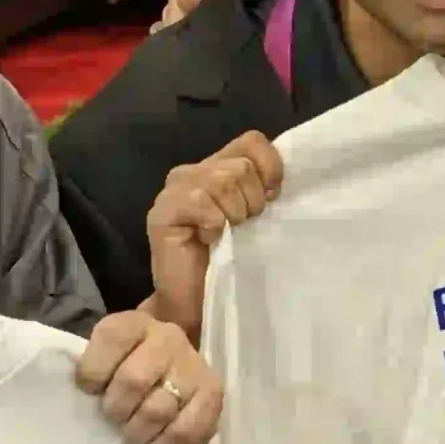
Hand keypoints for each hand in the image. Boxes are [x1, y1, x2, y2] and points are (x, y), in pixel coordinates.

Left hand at [77, 309, 224, 443]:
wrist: (168, 366)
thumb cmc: (125, 366)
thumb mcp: (103, 354)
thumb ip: (91, 368)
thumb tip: (85, 397)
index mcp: (135, 324)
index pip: (110, 340)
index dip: (92, 373)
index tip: (90, 390)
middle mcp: (168, 338)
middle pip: (133, 381)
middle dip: (116, 409)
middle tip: (115, 418)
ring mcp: (193, 365)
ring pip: (158, 410)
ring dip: (138, 431)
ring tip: (134, 433)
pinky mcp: (213, 393)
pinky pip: (187, 429)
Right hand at [147, 132, 283, 338]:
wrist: (197, 302)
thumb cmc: (231, 260)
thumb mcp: (255, 218)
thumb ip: (263, 189)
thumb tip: (282, 177)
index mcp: (218, 166)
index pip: (252, 141)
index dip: (270, 168)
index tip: (272, 200)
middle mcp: (193, 171)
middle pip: (241, 166)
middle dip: (253, 201)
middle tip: (243, 226)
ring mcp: (174, 190)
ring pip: (223, 181)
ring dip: (234, 214)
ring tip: (225, 234)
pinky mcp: (161, 212)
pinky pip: (201, 202)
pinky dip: (214, 224)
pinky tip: (208, 240)